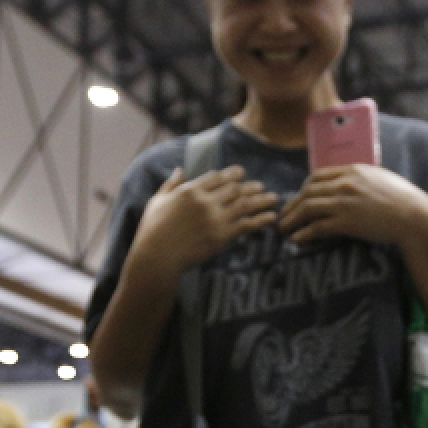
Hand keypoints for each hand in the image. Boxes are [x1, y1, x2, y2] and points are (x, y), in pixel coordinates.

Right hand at [131, 165, 279, 273]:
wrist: (157, 257)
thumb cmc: (152, 231)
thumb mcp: (157, 202)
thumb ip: (171, 185)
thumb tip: (179, 169)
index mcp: (190, 191)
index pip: (216, 177)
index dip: (231, 174)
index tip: (241, 173)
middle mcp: (205, 201)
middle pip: (234, 189)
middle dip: (250, 186)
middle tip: (261, 186)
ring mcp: (214, 218)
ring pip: (244, 204)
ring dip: (261, 200)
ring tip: (274, 198)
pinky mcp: (221, 236)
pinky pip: (246, 225)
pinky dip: (261, 220)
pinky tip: (271, 217)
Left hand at [277, 163, 427, 246]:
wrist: (413, 215)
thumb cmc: (402, 199)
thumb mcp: (378, 179)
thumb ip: (360, 179)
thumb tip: (348, 185)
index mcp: (352, 170)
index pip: (317, 175)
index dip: (303, 188)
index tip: (299, 198)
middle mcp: (345, 183)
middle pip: (307, 191)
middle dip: (292, 205)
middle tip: (284, 216)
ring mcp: (344, 202)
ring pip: (308, 208)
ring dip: (292, 219)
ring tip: (284, 229)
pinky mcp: (346, 222)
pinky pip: (317, 227)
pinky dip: (304, 233)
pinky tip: (297, 239)